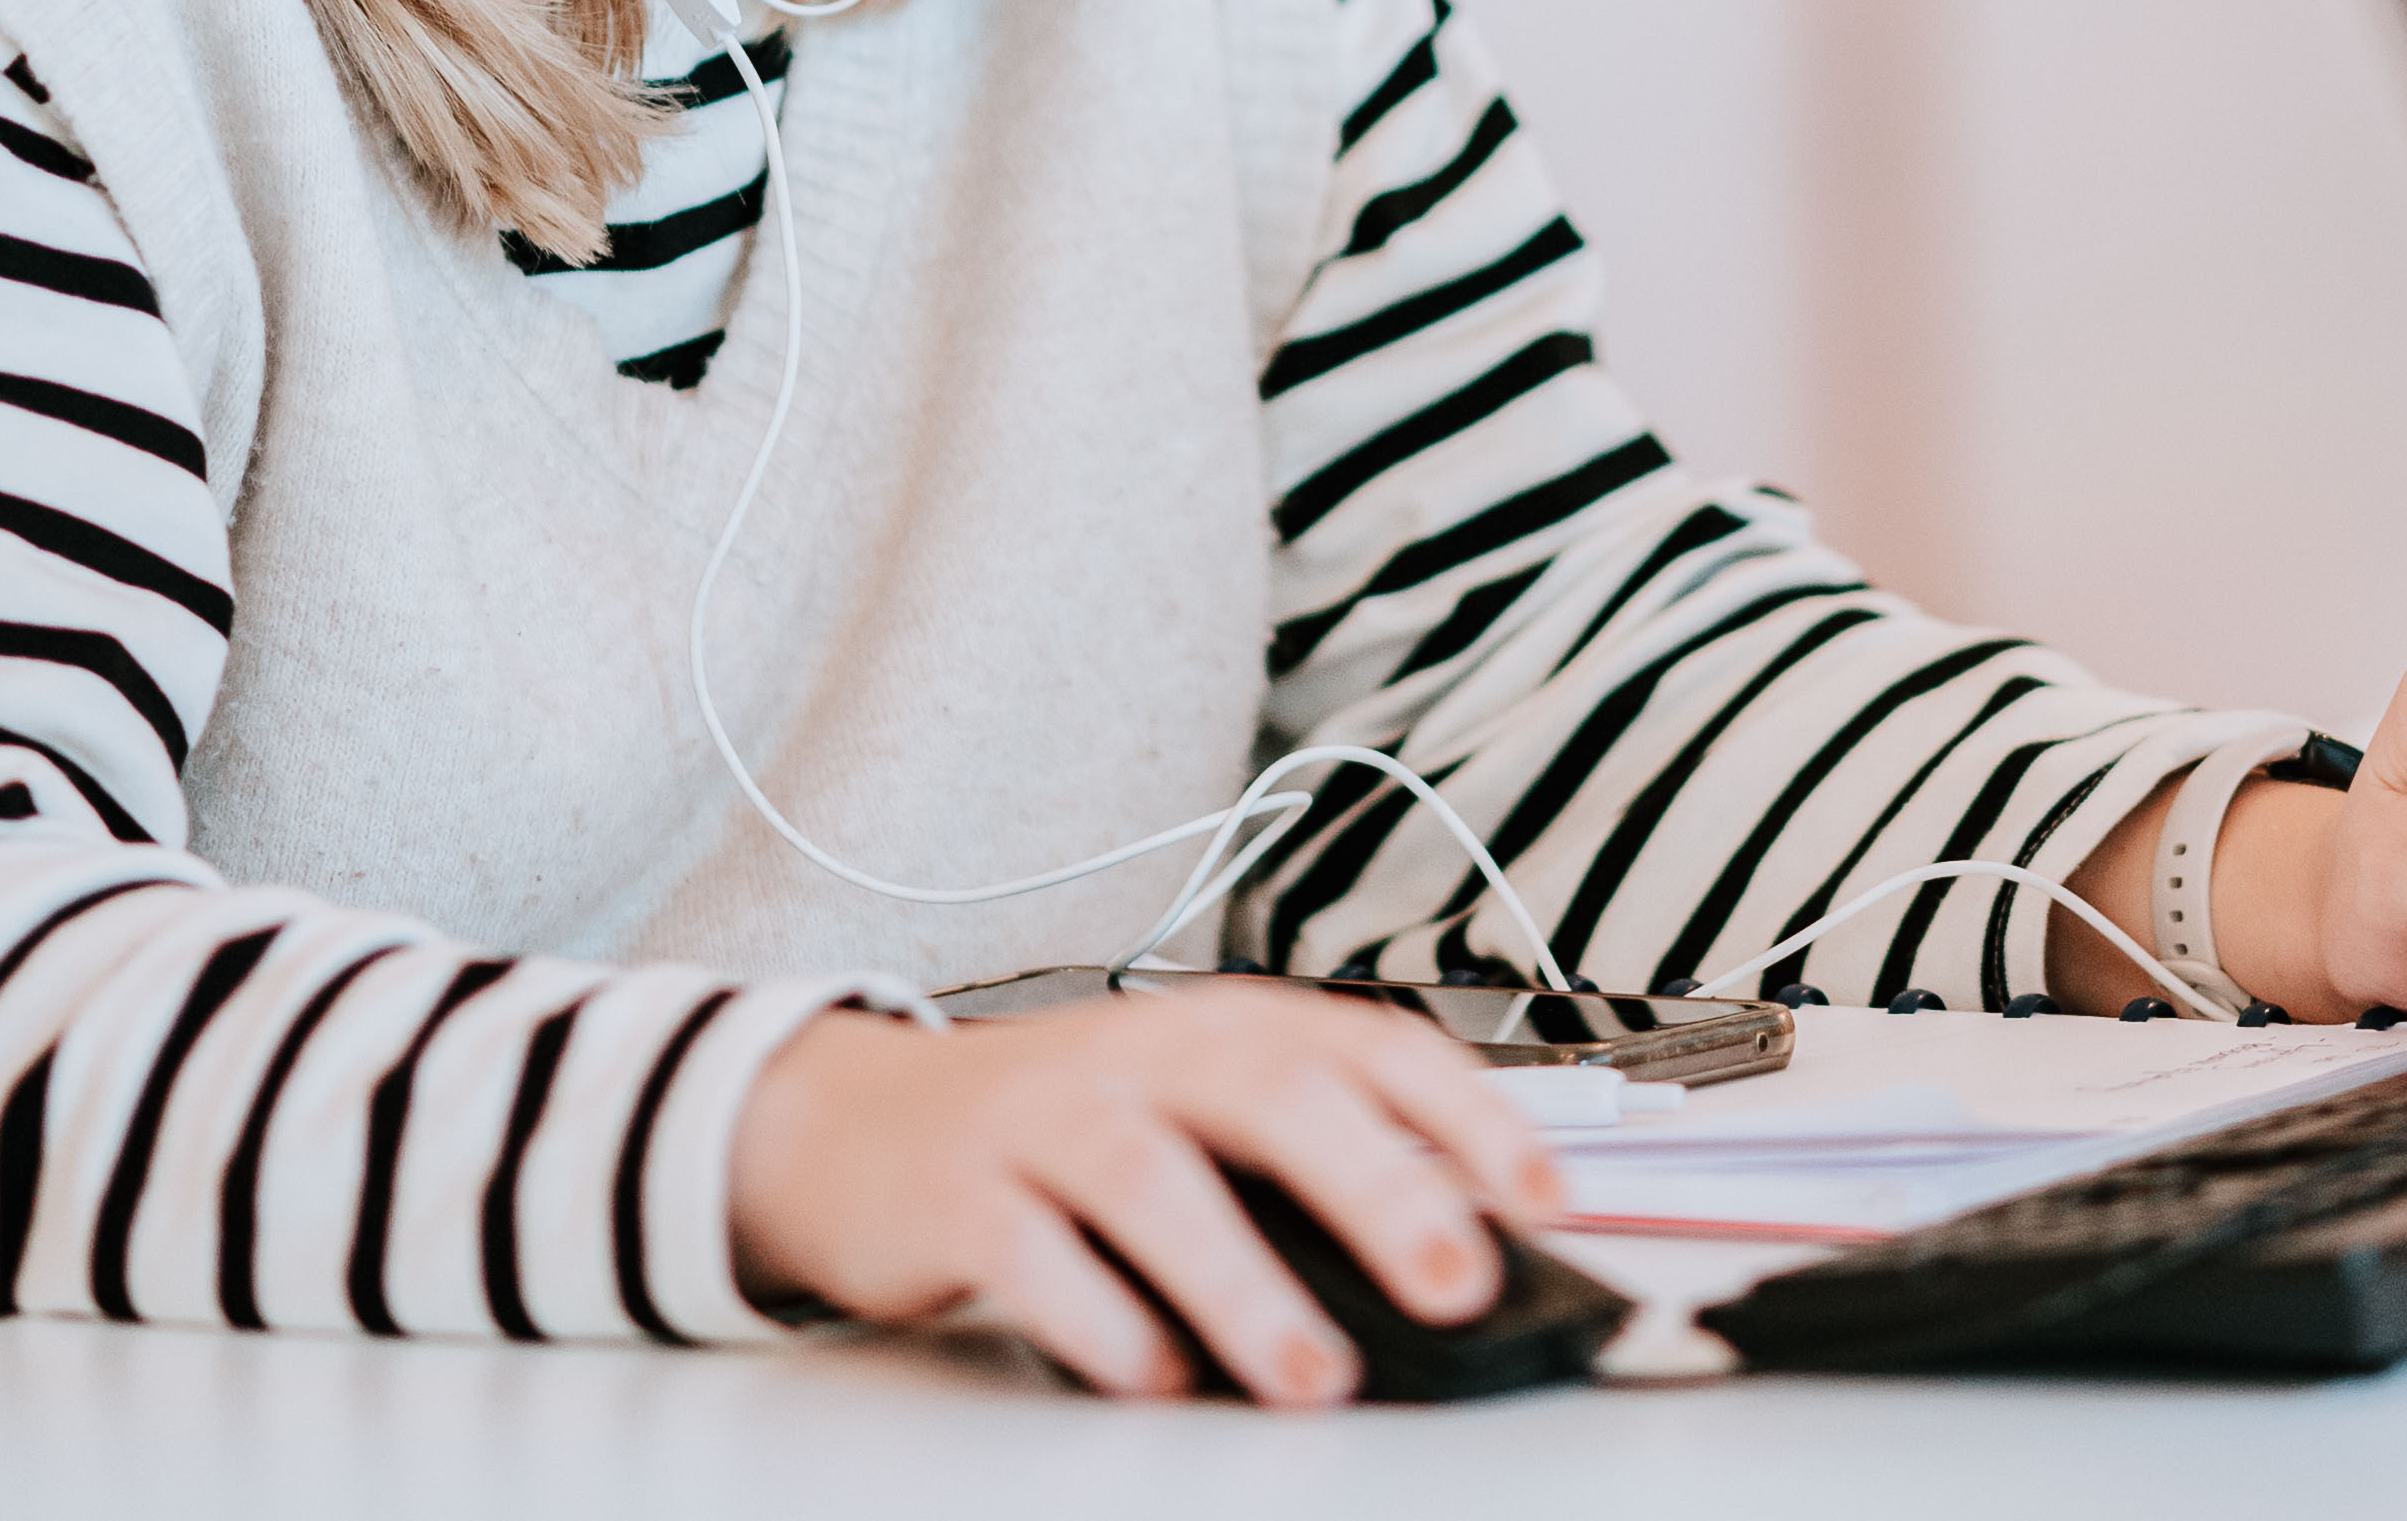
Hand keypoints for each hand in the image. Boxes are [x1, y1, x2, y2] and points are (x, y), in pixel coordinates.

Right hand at [726, 987, 1561, 1404]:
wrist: (858, 1125)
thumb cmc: (1070, 1129)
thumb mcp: (1199, 1114)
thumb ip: (1309, 1167)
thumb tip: (1453, 1253)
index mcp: (1230, 1030)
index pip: (1372, 1048)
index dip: (1470, 1115)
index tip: (1548, 1196)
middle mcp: (1145, 1058)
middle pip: (1273, 1095)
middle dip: (1376, 1186)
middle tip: (1456, 1280)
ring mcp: (1046, 1120)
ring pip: (1152, 1180)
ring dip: (1243, 1281)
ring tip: (1313, 1376)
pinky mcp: (960, 1197)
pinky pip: (1033, 1255)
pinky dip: (1101, 1320)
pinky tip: (1155, 1377)